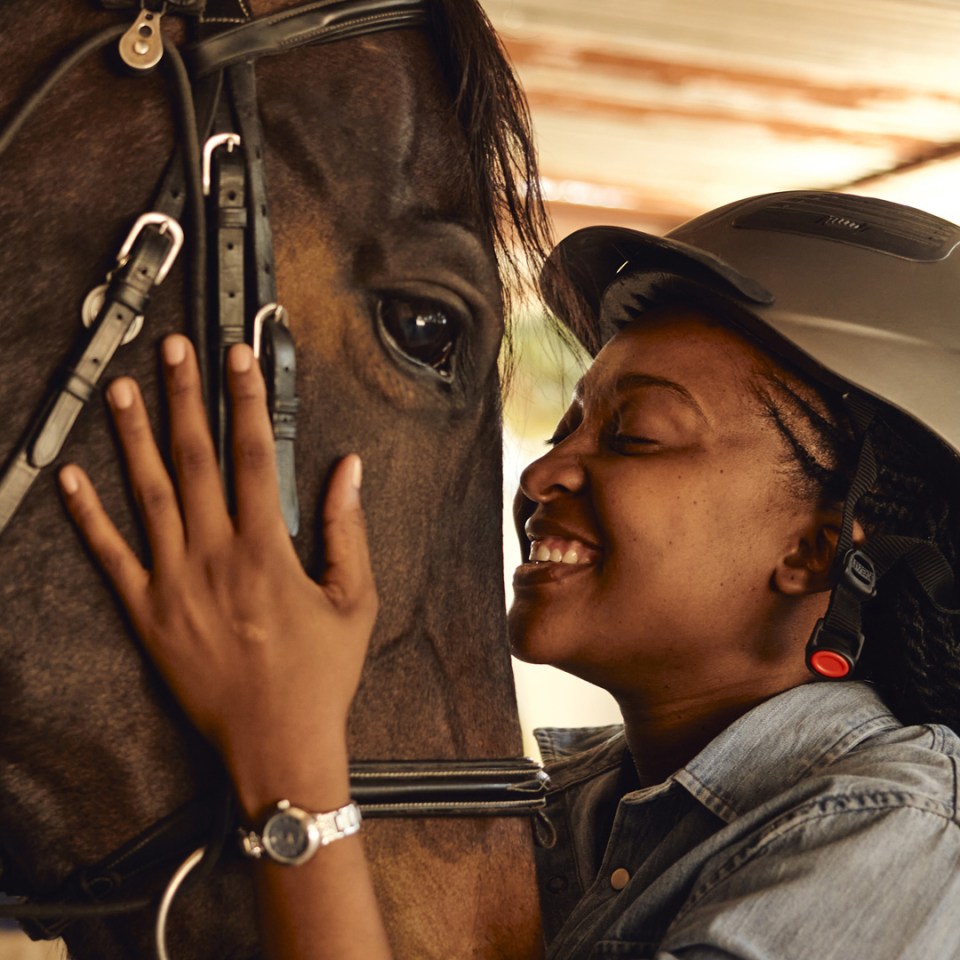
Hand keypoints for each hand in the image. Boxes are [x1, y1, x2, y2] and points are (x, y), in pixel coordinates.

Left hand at [59, 335, 377, 815]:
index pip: (254, 454)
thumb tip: (348, 471)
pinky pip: (110, 557)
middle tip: (173, 351)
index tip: (237, 360)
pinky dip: (88, 516)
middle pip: (195, 459)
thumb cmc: (320, 674)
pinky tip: (74, 479)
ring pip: (149, 495)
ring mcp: (174, 584)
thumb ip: (348, 529)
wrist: (277, 741)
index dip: (245, 399)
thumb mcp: (355, 600)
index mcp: (268, 551)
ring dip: (134, 438)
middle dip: (185, 397)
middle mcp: (215, 557)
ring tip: (121, 390)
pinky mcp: (147, 613)